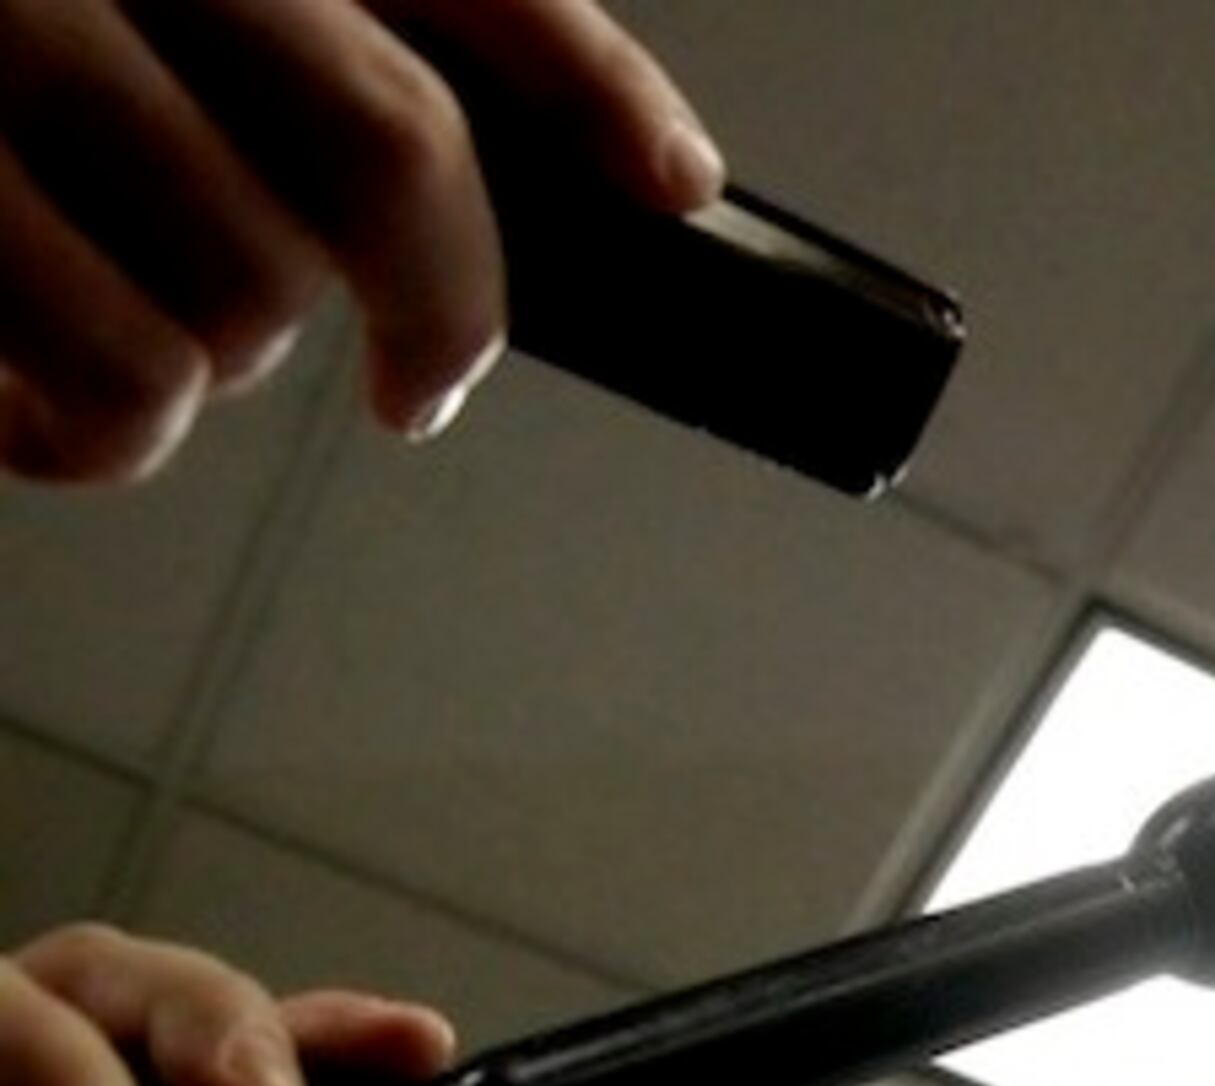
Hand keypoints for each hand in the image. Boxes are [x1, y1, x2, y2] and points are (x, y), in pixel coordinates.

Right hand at [0, 0, 719, 482]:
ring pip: (255, 282)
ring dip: (227, 363)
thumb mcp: (134, 20)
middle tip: (409, 375)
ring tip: (124, 337)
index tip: (674, 183)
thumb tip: (618, 177)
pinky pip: (118, 387)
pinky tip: (29, 408)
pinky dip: (99, 441)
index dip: (592, 79)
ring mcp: (1, 55)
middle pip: (390, 146)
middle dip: (434, 299)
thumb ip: (313, 54)